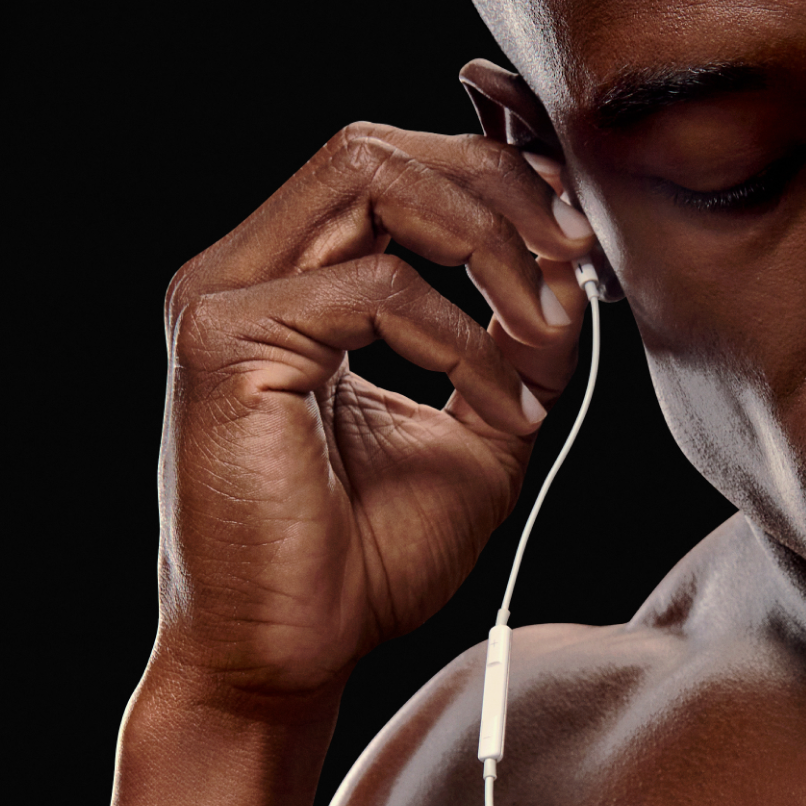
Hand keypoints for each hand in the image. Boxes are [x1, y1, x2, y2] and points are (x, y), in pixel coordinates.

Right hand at [153, 122, 592, 704]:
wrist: (287, 659)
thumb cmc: (360, 562)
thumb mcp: (478, 430)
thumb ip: (519, 343)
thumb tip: (579, 270)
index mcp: (290, 281)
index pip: (387, 164)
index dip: (490, 158)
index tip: (582, 220)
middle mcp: (244, 271)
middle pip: (379, 146)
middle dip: (499, 184)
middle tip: (579, 254)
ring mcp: (223, 297)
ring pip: (369, 176)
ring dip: (488, 242)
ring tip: (545, 328)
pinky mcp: (224, 342)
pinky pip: (373, 288)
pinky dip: (462, 338)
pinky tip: (502, 405)